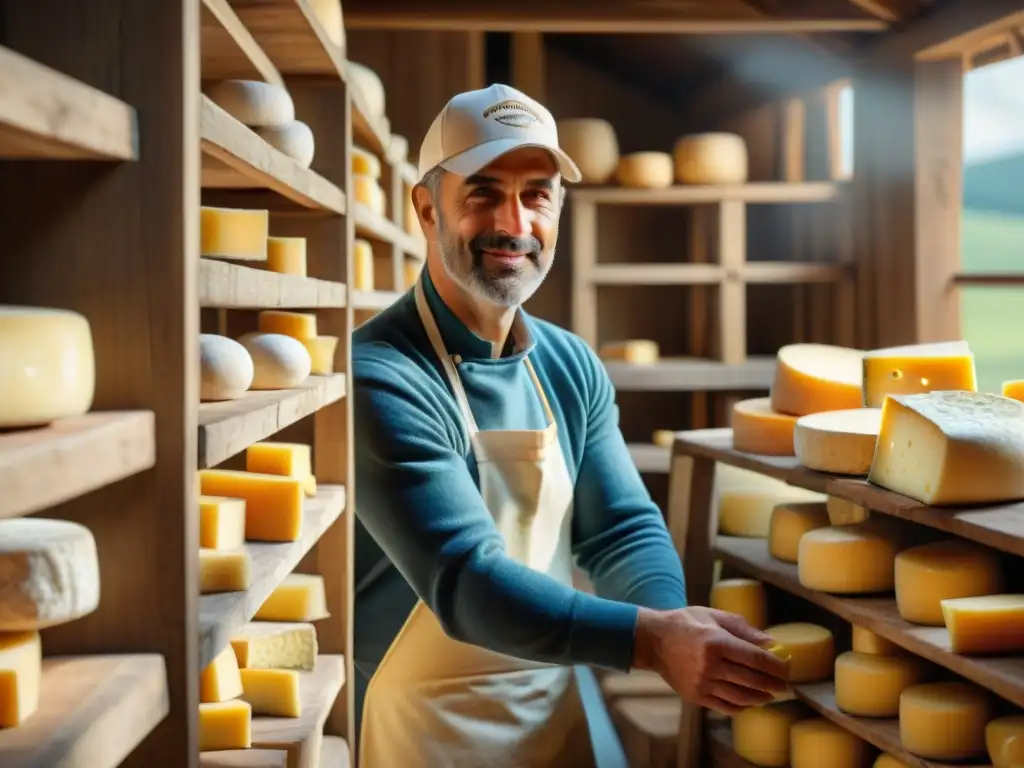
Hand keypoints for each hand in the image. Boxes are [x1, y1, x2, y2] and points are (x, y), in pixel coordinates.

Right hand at [633, 606, 788, 714]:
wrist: (652, 641)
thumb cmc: (685, 623)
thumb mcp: (713, 616)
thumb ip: (743, 628)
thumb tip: (770, 643)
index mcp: (716, 641)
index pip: (755, 658)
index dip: (776, 666)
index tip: (787, 669)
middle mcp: (710, 665)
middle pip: (752, 680)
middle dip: (773, 684)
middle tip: (784, 685)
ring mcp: (702, 683)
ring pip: (741, 697)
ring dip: (760, 698)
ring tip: (769, 694)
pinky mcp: (695, 696)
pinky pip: (725, 707)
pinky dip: (742, 706)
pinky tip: (749, 701)